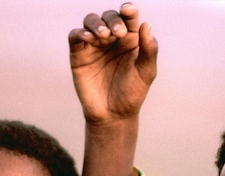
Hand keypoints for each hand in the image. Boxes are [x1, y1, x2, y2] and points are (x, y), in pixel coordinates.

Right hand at [69, 3, 157, 125]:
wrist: (113, 115)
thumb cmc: (132, 94)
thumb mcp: (146, 73)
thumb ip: (149, 50)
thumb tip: (146, 24)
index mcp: (130, 40)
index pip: (129, 18)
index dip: (128, 10)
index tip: (128, 10)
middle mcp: (112, 39)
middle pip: (109, 16)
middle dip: (113, 20)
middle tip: (118, 34)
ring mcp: (94, 45)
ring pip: (91, 21)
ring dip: (96, 23)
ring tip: (103, 35)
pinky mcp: (79, 54)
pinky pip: (75, 36)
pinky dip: (80, 32)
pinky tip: (89, 38)